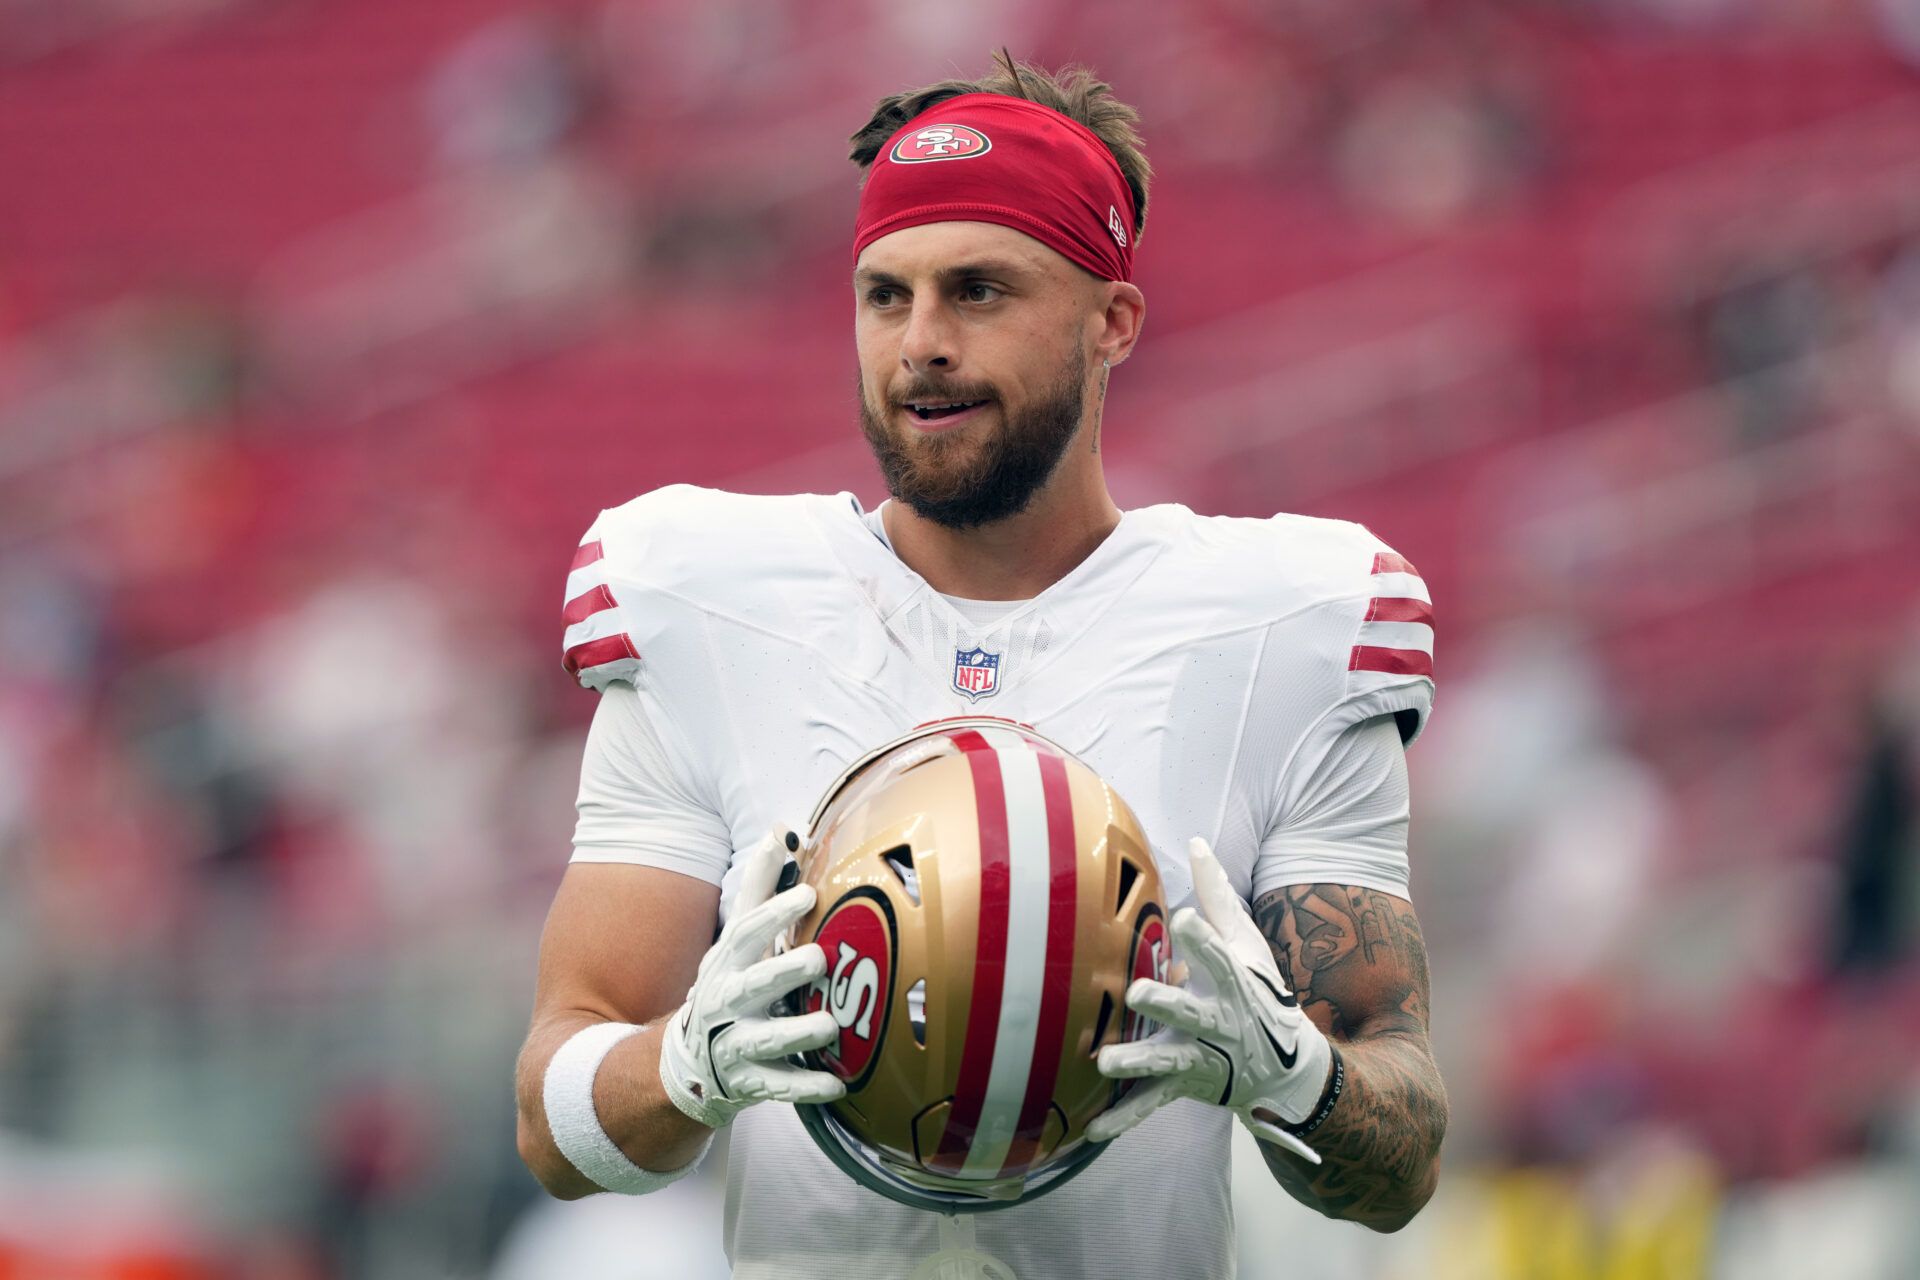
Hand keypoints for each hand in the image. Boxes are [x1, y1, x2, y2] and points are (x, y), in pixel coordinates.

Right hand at [657, 829, 845, 1127]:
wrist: (689, 1062)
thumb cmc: (728, 984)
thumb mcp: (736, 938)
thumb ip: (759, 888)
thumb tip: (781, 831)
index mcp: (728, 962)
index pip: (747, 932)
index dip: (775, 912)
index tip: (808, 893)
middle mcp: (727, 1002)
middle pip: (752, 985)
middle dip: (782, 971)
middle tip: (819, 959)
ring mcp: (735, 1045)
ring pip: (765, 1040)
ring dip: (796, 1033)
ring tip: (828, 1025)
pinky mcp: (749, 1083)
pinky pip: (778, 1088)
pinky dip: (806, 1088)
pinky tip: (837, 1085)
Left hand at [1088, 838, 1334, 1162]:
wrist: (1284, 1071)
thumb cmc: (1258, 994)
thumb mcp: (1247, 944)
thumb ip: (1218, 897)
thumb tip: (1196, 839)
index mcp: (1234, 985)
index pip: (1222, 958)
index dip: (1205, 940)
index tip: (1183, 918)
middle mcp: (1219, 1024)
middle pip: (1192, 1014)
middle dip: (1167, 1004)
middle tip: (1137, 993)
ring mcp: (1201, 1060)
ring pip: (1167, 1062)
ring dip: (1138, 1063)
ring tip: (1105, 1063)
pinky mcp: (1184, 1087)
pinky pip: (1150, 1106)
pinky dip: (1122, 1121)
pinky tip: (1089, 1131)